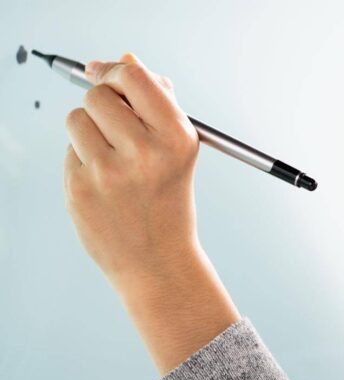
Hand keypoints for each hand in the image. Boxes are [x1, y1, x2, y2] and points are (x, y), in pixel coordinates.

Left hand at [64, 53, 240, 374]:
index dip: (116, 71)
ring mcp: (109, 173)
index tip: (108, 75)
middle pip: (99, 96)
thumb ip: (157, 102)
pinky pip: (69, 151)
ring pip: (76, 119)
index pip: (134, 78)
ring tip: (111, 156)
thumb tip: (125, 61)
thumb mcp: (179, 149)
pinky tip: (104, 182)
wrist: (157, 260)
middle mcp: (144, 153)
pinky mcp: (80, 189)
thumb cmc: (169, 200)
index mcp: (176, 138)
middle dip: (103, 103)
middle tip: (115, 124)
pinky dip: (83, 159)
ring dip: (90, 130)